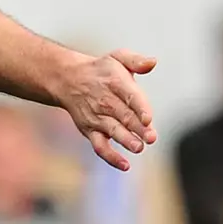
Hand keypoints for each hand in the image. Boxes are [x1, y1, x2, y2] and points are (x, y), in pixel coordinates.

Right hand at [58, 50, 157, 170]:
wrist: (69, 79)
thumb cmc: (101, 70)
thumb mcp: (118, 58)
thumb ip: (136, 61)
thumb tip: (153, 62)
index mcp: (115, 82)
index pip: (130, 96)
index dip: (140, 108)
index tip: (149, 119)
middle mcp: (105, 101)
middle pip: (124, 116)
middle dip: (138, 128)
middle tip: (151, 138)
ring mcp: (97, 118)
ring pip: (113, 131)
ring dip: (126, 141)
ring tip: (139, 147)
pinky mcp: (90, 131)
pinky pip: (100, 146)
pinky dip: (111, 157)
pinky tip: (125, 165)